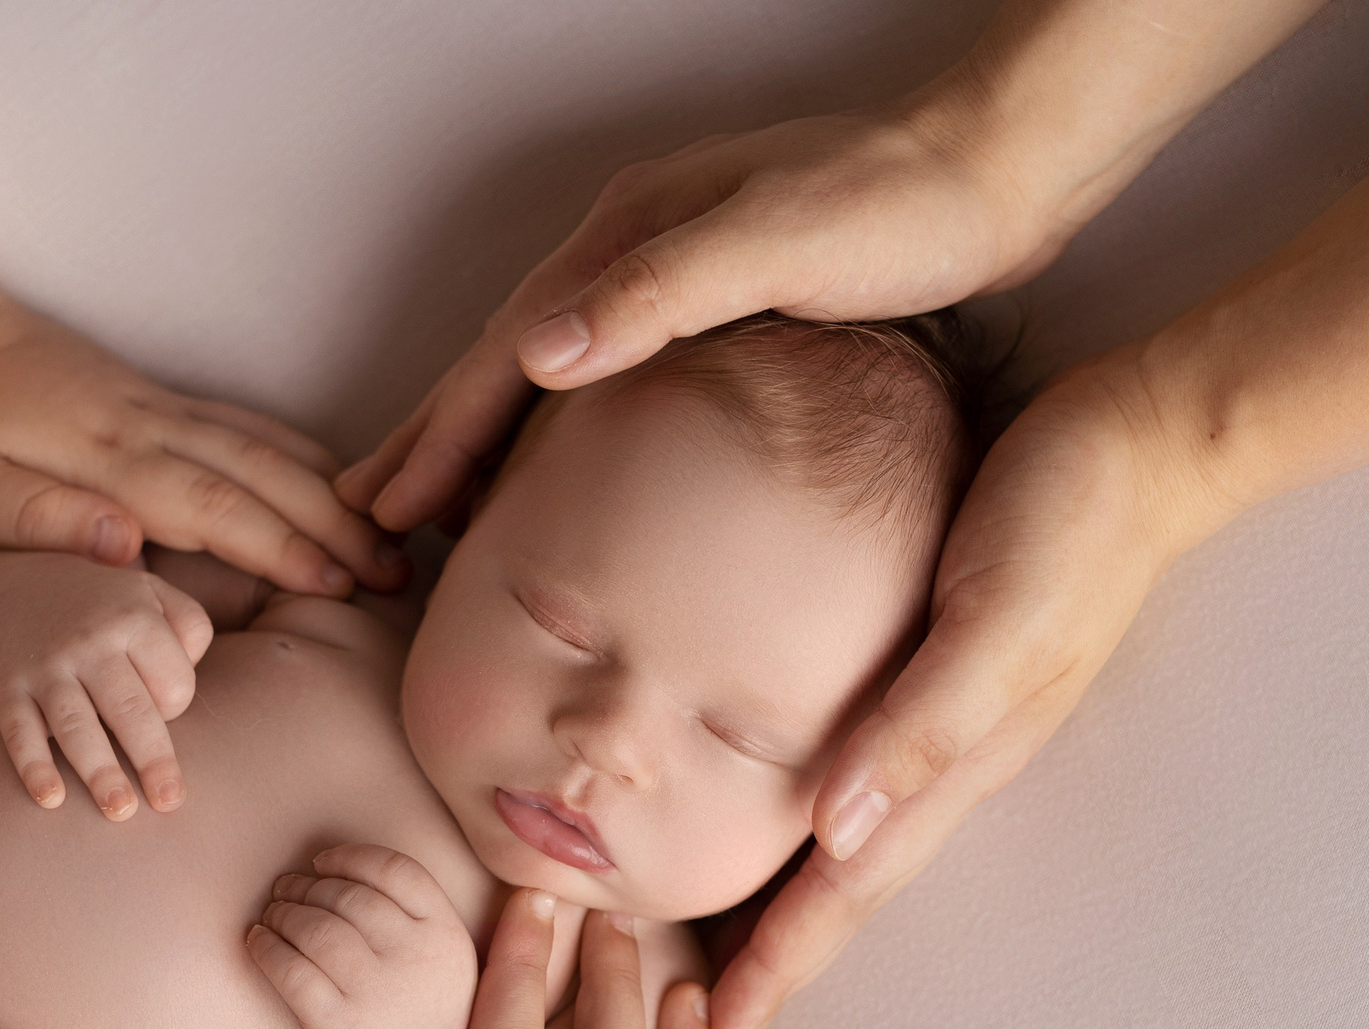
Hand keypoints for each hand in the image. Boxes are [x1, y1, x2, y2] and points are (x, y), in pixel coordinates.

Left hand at [0, 300, 401, 596]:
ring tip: (391, 536)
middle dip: (337, 524)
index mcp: (111, 459)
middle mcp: (150, 426)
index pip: (216, 507)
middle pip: (264, 475)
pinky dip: (301, 452)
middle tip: (399, 573)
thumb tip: (127, 542)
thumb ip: (42, 518)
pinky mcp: (155, 398)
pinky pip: (247, 424)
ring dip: (333, 490)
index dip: (283, 547)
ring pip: (267, 445)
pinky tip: (336, 479)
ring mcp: (159, 406)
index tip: (340, 584)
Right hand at [0, 551, 212, 817]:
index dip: (177, 707)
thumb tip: (187, 683)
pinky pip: (18, 731)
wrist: (21, 579)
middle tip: (168, 803)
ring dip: (99, 771)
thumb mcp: (156, 593)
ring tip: (120, 811)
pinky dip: (33, 765)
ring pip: (76, 725)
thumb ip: (192, 627)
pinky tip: (51, 799)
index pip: (172, 684)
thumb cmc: (107, 603)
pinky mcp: (8, 686)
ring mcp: (46, 666)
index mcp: (135, 619)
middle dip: (152, 759)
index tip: (164, 711)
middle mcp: (89, 642)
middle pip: (130, 709)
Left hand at [245, 845, 477, 1028]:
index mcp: (447, 934)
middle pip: (348, 896)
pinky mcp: (340, 1028)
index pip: (396, 870)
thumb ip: (410, 908)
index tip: (321, 862)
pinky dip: (266, 949)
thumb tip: (329, 863)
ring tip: (272, 914)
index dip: (350, 856)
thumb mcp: (440, 953)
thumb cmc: (414, 1000)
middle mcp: (417, 960)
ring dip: (283, 913)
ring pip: (316, 929)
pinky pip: (291, 972)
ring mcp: (378, 995)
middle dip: (306, 886)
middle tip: (285, 889)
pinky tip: (257, 941)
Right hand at [340, 106, 1054, 530]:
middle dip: (432, 441)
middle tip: (368, 514)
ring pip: (540, 370)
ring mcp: (666, 273)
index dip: (441, 436)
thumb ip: (657, 295)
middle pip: (502, 360)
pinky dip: (547, 428)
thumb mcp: (777, 245)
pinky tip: (549, 467)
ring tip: (434, 504)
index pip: (504, 353)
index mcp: (627, 234)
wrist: (1000, 173)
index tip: (387, 505)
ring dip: (479, 438)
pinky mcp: (707, 303)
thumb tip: (534, 355)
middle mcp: (631, 248)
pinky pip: (593, 377)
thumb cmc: (903, 212)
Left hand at [709, 350, 1230, 1028]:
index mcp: (948, 766)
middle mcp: (937, 766)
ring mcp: (936, 728)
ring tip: (709, 972)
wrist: (1142, 446)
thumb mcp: (998, 616)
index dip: (775, 974)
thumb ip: (924, 721)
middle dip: (765, 976)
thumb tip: (837, 831)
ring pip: (840, 850)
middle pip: (834, 895)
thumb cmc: (1067, 519)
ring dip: (778, 915)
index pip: (842, 896)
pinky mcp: (927, 680)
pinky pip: (849, 781)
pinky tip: (778, 839)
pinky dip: (802, 833)